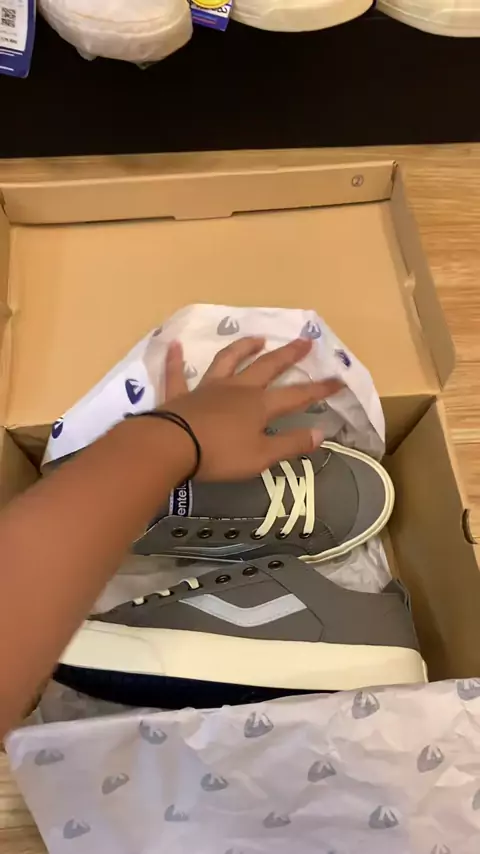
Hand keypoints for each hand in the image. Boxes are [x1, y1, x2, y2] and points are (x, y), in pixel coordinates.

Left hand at [160, 336, 341, 480]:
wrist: (171, 446)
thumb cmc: (220, 455)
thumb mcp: (261, 456)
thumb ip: (290, 444)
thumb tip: (321, 432)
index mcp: (259, 406)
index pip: (297, 396)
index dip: (319, 389)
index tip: (338, 380)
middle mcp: (237, 390)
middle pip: (267, 367)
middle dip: (288, 355)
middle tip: (304, 341)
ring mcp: (208, 388)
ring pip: (228, 361)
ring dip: (243, 348)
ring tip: (257, 338)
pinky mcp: (181, 394)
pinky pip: (177, 373)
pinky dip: (175, 359)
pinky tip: (173, 345)